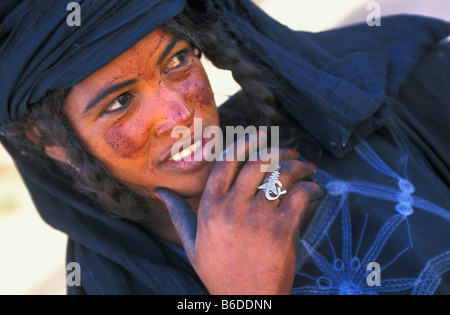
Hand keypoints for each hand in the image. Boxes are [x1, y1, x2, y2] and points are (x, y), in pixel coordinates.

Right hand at [155, 136, 323, 294]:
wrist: (245, 303)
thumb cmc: (218, 273)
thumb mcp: (191, 245)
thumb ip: (178, 215)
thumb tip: (160, 192)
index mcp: (209, 207)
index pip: (226, 162)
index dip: (245, 143)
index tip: (260, 133)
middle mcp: (232, 207)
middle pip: (258, 163)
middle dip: (279, 151)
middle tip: (291, 151)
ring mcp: (258, 218)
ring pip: (281, 176)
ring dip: (298, 166)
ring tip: (306, 168)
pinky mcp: (281, 230)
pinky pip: (299, 196)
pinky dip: (311, 188)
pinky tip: (315, 190)